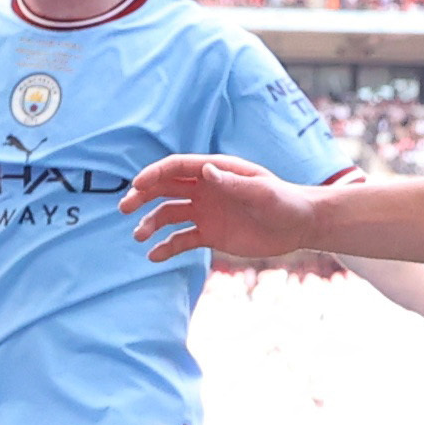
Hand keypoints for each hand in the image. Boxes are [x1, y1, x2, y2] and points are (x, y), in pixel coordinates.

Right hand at [123, 152, 313, 265]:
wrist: (299, 225)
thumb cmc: (284, 202)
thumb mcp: (261, 192)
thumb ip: (234, 183)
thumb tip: (205, 172)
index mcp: (215, 171)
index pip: (176, 168)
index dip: (154, 174)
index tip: (136, 186)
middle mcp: (205, 189)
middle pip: (164, 188)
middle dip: (142, 196)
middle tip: (124, 208)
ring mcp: (205, 211)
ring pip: (168, 214)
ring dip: (150, 223)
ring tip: (139, 237)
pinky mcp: (209, 234)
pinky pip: (181, 240)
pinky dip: (166, 247)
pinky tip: (153, 256)